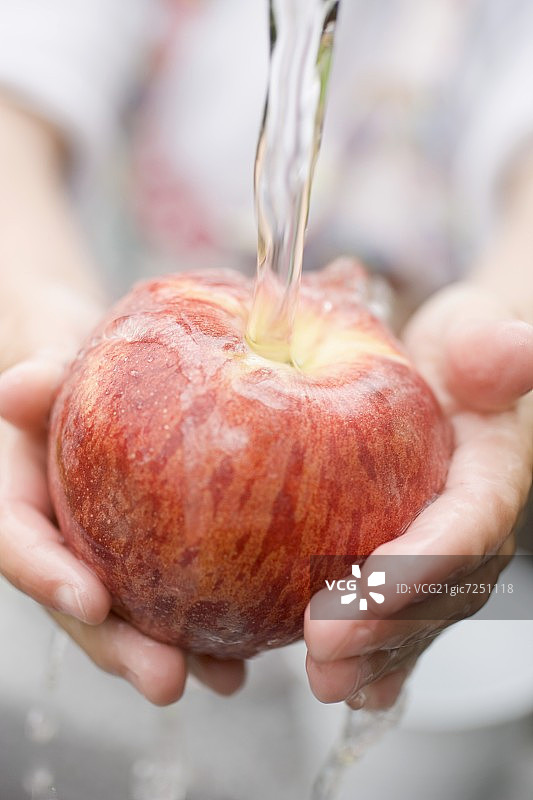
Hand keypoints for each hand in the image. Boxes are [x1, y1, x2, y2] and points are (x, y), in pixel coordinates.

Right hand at [0, 352, 244, 703]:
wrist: (93, 382)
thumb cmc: (69, 372)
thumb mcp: (48, 366)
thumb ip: (35, 379)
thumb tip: (18, 389)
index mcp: (19, 506)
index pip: (20, 547)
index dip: (49, 578)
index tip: (92, 602)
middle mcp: (60, 544)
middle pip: (81, 607)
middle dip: (122, 648)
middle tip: (168, 680)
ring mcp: (105, 557)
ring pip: (132, 617)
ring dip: (177, 654)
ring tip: (227, 680)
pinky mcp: (148, 556)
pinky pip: (175, 593)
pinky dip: (212, 624)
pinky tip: (253, 650)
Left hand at [304, 281, 532, 710]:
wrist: (449, 380)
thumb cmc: (460, 354)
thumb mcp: (474, 336)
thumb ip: (492, 347)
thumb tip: (517, 347)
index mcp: (494, 475)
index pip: (467, 523)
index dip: (424, 558)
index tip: (369, 581)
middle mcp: (478, 528)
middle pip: (440, 590)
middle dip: (386, 626)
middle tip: (325, 652)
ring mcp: (448, 556)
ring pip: (420, 618)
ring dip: (375, 655)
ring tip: (324, 679)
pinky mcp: (417, 567)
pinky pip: (402, 618)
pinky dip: (378, 658)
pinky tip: (350, 689)